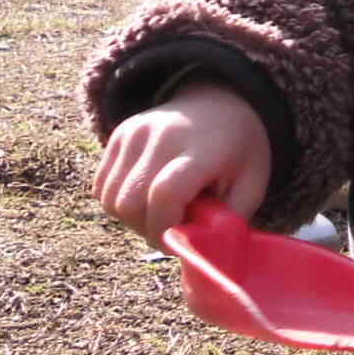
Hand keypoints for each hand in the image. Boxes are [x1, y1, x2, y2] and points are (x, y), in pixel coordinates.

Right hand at [92, 80, 271, 246]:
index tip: (180, 240)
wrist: (221, 101)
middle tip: (173, 227)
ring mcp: (134, 132)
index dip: (166, 228)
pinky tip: (148, 195)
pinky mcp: (118, 135)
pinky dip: (118, 202)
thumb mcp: (253, 185)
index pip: (165, 194)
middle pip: (130, 202)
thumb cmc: (240, 150)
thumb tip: (196, 253)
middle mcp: (161, 136)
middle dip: (148, 229)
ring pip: (109, 200)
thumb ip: (227, 222)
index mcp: (201, 148)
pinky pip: (101, 187)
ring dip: (131, 218)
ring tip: (162, 210)